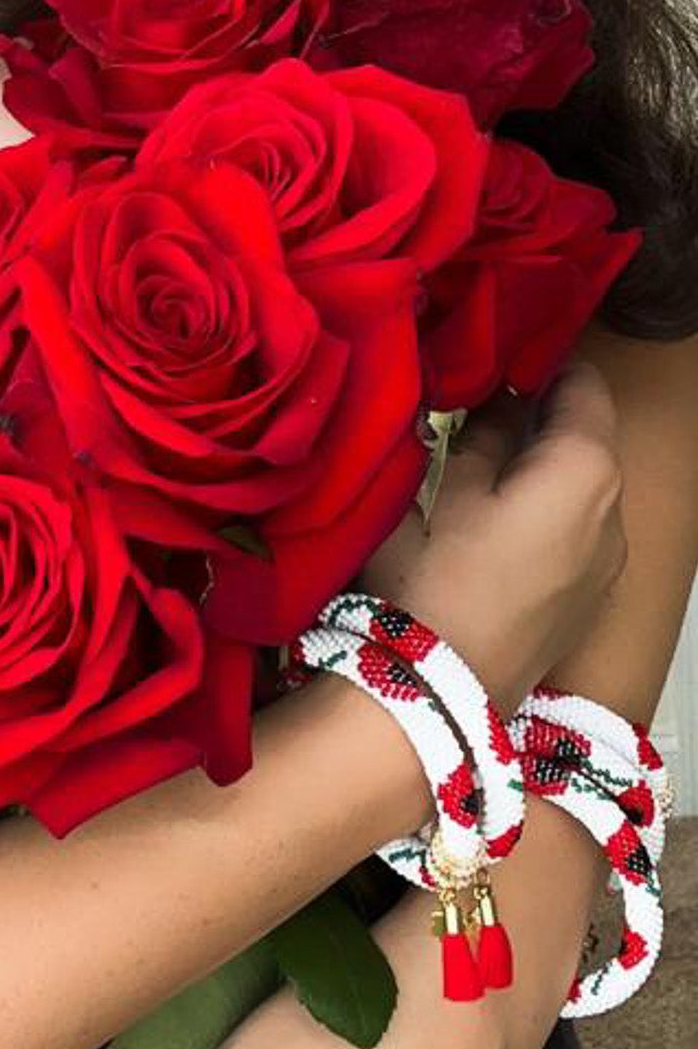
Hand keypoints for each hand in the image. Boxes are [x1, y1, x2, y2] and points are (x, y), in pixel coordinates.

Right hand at [363, 356, 626, 711]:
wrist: (439, 695)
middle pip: (589, 437)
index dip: (541, 360)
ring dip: (544, 468)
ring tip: (483, 465)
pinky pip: (580, 534)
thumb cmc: (434, 582)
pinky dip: (549, 514)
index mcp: (584, 468)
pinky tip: (496, 525)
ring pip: (584, 489)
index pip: (583, 383)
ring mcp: (610, 562)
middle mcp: (615, 511)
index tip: (499, 354)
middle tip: (479, 404)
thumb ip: (481, 435)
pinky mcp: (591, 600)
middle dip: (541, 415)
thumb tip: (494, 402)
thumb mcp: (444, 490)